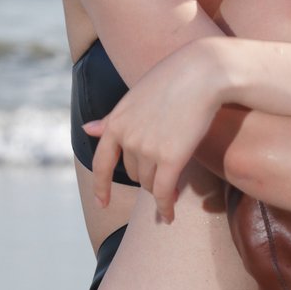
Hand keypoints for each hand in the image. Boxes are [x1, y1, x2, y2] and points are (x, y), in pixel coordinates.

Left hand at [83, 39, 223, 222]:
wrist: (203, 72)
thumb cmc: (174, 77)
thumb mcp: (137, 95)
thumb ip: (113, 118)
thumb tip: (87, 129)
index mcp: (116, 122)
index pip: (101, 162)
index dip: (101, 186)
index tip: (102, 202)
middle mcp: (127, 138)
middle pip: (133, 173)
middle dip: (146, 176)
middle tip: (165, 171)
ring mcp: (147, 149)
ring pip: (150, 182)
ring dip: (160, 188)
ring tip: (173, 185)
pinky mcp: (170, 158)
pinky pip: (163, 192)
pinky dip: (165, 207)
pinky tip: (168, 217)